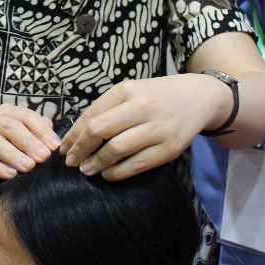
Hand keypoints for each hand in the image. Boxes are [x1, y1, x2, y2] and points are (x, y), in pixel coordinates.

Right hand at [0, 105, 58, 190]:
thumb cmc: (2, 151)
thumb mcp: (20, 140)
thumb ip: (36, 135)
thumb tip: (55, 142)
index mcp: (4, 112)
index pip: (25, 116)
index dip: (41, 131)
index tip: (55, 147)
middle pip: (9, 126)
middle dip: (29, 142)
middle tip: (43, 157)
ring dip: (14, 155)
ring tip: (29, 167)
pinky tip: (12, 175)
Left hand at [58, 74, 225, 179]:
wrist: (200, 97)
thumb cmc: (157, 96)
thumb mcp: (131, 93)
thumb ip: (106, 110)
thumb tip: (76, 137)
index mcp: (127, 91)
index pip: (91, 115)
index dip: (73, 135)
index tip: (63, 149)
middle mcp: (142, 107)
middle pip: (99, 131)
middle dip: (80, 150)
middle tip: (71, 162)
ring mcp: (157, 129)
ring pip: (116, 150)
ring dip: (96, 163)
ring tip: (87, 169)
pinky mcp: (169, 149)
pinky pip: (136, 165)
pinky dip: (117, 173)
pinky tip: (108, 174)